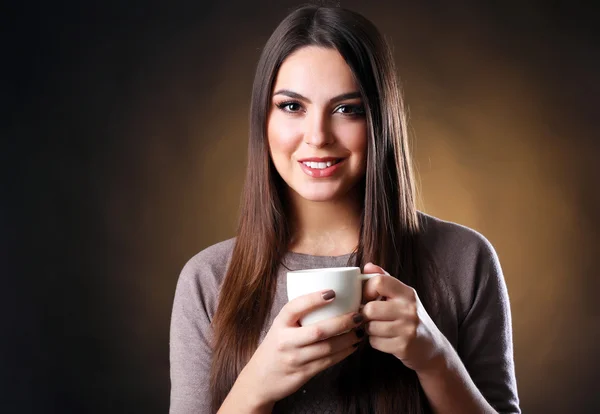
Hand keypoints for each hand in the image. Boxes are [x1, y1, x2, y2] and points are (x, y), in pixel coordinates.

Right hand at [236, 289, 363, 405]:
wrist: (260, 380)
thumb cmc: (276, 347)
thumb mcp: (280, 327)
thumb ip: (298, 315)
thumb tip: (330, 296)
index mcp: (279, 323)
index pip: (295, 307)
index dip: (314, 298)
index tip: (333, 292)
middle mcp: (285, 341)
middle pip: (318, 330)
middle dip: (342, 322)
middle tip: (358, 315)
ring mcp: (295, 359)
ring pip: (327, 348)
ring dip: (348, 339)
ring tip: (361, 330)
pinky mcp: (303, 373)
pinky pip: (328, 361)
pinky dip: (344, 352)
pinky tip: (353, 345)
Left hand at [361, 263, 448, 372]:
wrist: (432, 347)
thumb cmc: (411, 319)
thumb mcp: (403, 296)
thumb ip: (385, 279)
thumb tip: (368, 266)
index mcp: (408, 293)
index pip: (379, 281)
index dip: (366, 289)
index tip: (367, 297)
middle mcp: (409, 309)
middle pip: (370, 308)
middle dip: (365, 314)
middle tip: (370, 317)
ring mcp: (408, 328)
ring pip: (370, 327)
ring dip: (369, 329)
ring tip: (379, 328)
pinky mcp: (403, 346)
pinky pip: (374, 342)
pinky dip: (375, 342)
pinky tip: (385, 339)